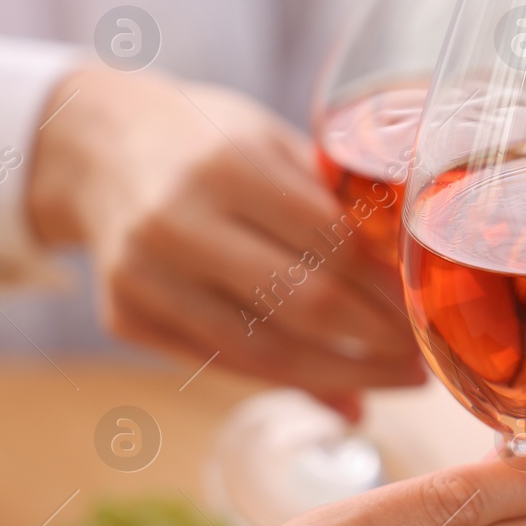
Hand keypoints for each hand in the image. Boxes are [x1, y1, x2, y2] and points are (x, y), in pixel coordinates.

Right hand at [28, 67, 424, 411]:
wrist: (93, 147)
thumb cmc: (209, 140)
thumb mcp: (274, 145)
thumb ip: (335, 205)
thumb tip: (409, 277)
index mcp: (226, 166)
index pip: (330, 243)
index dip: (388, 287)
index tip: (431, 309)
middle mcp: (177, 224)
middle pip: (302, 305)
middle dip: (377, 342)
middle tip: (426, 359)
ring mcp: (144, 276)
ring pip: (264, 352)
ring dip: (342, 375)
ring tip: (394, 379)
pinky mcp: (124, 317)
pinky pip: (225, 363)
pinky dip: (288, 379)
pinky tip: (341, 386)